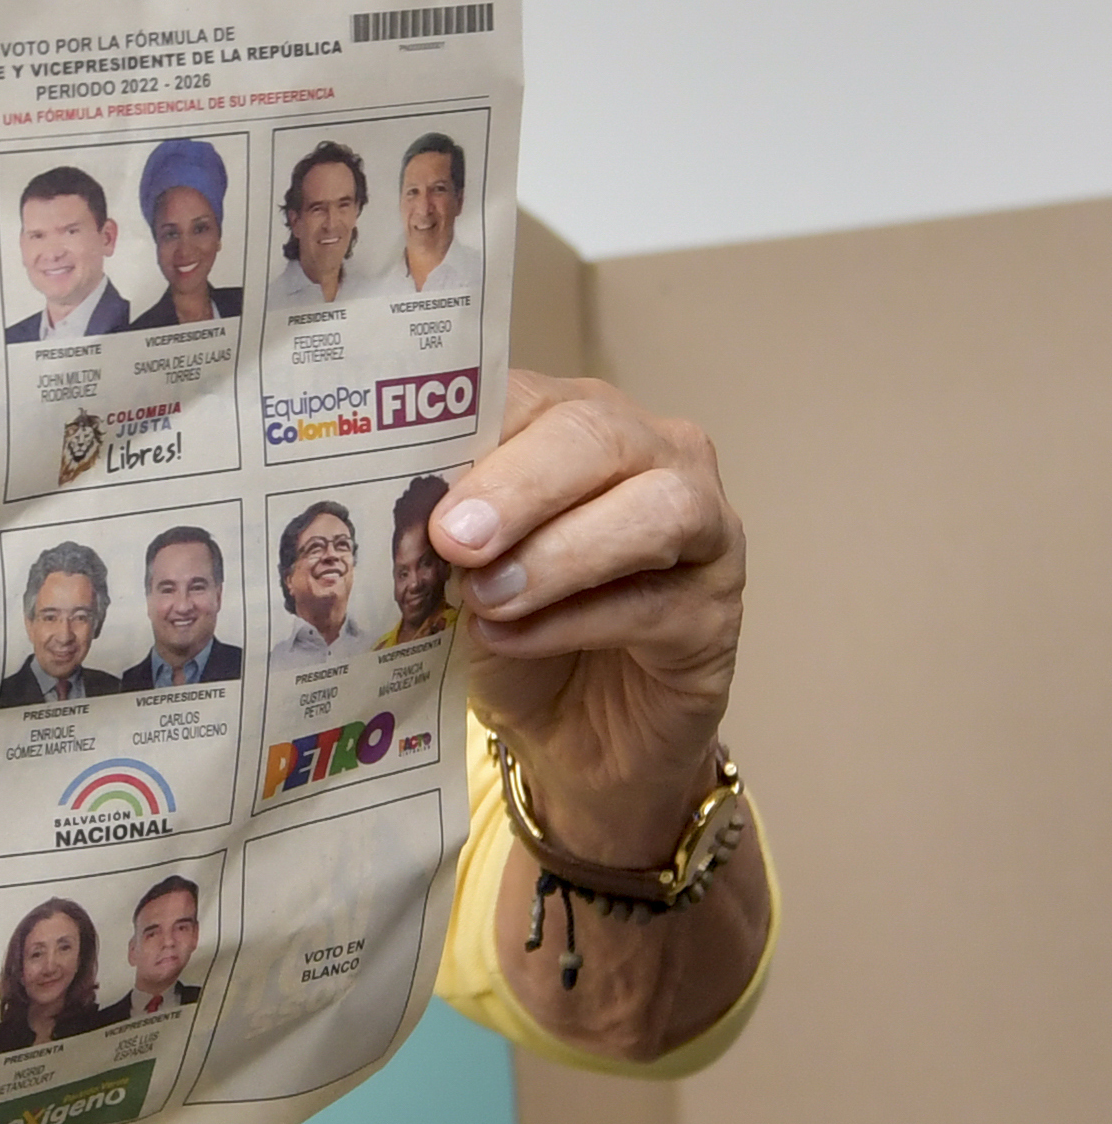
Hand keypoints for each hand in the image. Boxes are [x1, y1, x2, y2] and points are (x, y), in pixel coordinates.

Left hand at [432, 372, 745, 865]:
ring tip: (486, 596)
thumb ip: (444, 523)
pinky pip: (655, 604)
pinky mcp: (716, 614)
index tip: (406, 471)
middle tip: (455, 537)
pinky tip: (512, 638)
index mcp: (574, 419)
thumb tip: (407, 510)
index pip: (529, 392)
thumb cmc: (510, 622)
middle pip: (599, 433)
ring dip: (561, 553)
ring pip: (656, 510)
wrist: (572, 731)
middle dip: (522, 483)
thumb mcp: (459, 565)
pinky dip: (573, 622)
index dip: (468, 427)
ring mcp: (703, 530)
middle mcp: (652, 454)